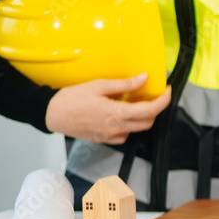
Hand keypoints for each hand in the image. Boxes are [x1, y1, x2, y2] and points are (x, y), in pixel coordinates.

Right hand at [45, 74, 170, 143]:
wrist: (52, 114)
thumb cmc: (71, 99)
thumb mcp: (98, 86)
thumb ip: (124, 84)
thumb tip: (144, 78)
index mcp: (117, 114)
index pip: (150, 110)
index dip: (164, 101)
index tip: (167, 91)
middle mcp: (117, 128)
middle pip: (148, 122)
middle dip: (155, 109)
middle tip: (153, 96)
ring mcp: (111, 136)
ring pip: (138, 129)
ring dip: (143, 117)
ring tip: (137, 103)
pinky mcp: (105, 140)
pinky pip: (125, 135)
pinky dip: (130, 125)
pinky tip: (122, 115)